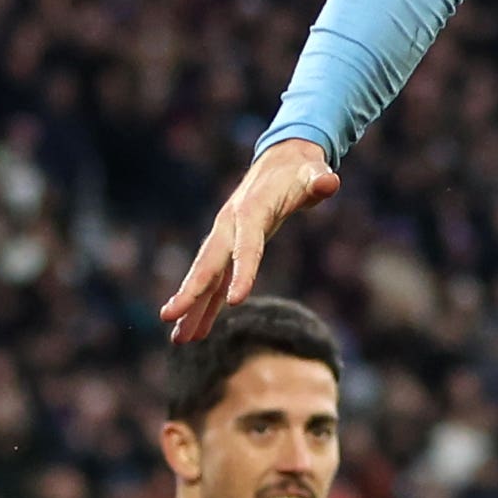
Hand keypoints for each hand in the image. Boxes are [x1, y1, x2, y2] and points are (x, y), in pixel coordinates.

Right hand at [161, 141, 340, 341]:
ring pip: (206, 277)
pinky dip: (205, 305)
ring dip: (192, 307)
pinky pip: (216, 282)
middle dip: (190, 292)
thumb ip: (319, 178)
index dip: (242, 272)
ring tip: (178, 338)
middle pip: (209, 264)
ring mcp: (227, 239)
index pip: (246, 247)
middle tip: (169, 317)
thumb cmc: (301, 170)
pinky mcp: (230, 249)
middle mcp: (230, 227)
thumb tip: (329, 181)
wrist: (281, 160)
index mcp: (251, 211)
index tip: (235, 302)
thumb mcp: (313, 171)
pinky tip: (194, 330)